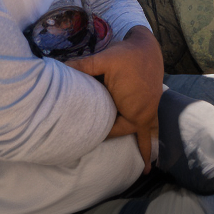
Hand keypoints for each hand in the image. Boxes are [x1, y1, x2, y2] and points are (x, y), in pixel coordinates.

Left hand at [67, 26, 162, 172]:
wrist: (147, 46)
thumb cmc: (126, 54)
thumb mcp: (105, 58)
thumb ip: (84, 65)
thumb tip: (61, 66)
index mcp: (132, 110)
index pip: (110, 129)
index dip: (95, 130)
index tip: (81, 131)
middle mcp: (142, 115)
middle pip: (119, 131)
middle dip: (107, 132)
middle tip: (89, 133)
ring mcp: (149, 113)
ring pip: (134, 133)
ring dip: (132, 143)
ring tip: (135, 165)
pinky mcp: (152, 108)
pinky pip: (150, 133)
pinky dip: (148, 148)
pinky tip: (148, 167)